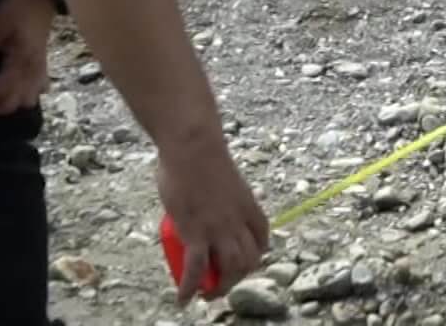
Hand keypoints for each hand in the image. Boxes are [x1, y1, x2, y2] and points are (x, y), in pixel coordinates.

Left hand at [0, 0, 56, 115]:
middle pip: (13, 103)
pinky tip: (12, 90)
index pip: (1, 94)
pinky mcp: (41, 64)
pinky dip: (23, 95)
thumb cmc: (18, 9)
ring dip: (6, 104)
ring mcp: (40, 70)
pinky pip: (37, 90)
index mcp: (22, 64)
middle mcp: (33, 72)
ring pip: (27, 100)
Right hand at [158, 139, 267, 303]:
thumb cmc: (200, 153)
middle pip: (250, 259)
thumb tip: (202, 194)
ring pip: (231, 269)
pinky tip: (184, 298)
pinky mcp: (196, 233)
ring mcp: (219, 228)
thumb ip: (219, 190)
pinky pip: (197, 269)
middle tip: (223, 281)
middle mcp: (239, 221)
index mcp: (248, 205)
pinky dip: (191, 287)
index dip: (256, 253)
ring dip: (220, 287)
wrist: (192, 147)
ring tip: (207, 295)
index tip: (245, 258)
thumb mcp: (221, 177)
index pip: (261, 237)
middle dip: (239, 276)